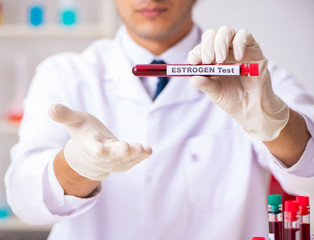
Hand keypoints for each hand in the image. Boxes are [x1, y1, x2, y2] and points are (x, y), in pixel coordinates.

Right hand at [49, 104, 151, 180]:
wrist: (91, 151)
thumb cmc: (83, 131)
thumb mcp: (73, 120)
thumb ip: (64, 114)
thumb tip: (50, 108)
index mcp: (88, 144)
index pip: (91, 147)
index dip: (94, 148)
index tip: (98, 150)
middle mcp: (102, 154)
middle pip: (110, 155)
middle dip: (118, 152)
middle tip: (126, 147)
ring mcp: (113, 159)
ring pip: (123, 159)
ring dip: (133, 155)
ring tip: (142, 149)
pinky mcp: (123, 161)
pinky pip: (132, 161)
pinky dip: (140, 157)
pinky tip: (148, 151)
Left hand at [188, 26, 288, 140]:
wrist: (254, 108)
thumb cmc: (233, 100)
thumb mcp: (216, 93)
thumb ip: (205, 84)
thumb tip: (192, 78)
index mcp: (209, 61)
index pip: (199, 49)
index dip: (195, 53)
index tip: (194, 62)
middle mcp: (222, 52)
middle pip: (210, 35)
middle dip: (207, 46)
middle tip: (208, 60)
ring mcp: (236, 49)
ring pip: (225, 31)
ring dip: (220, 44)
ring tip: (220, 61)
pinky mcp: (252, 49)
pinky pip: (244, 35)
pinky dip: (239, 43)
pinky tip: (238, 58)